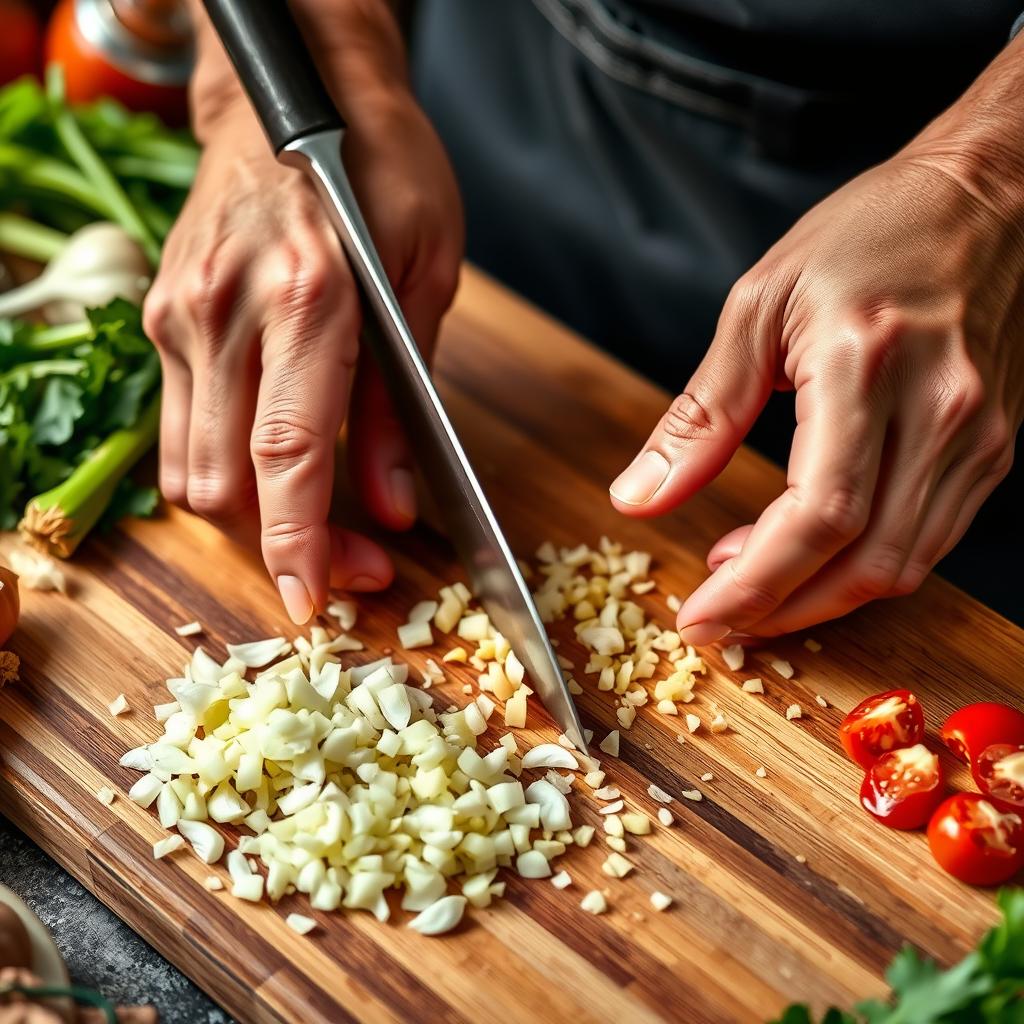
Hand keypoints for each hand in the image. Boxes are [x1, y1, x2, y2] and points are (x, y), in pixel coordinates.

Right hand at [144, 85, 462, 623]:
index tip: (316, 603)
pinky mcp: (161, 317)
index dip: (300, 542)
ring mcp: (179, 315)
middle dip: (285, 546)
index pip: (289, 453)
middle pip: (227, 482)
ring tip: (317, 526)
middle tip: (355, 568)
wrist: (290, 94)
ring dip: (250, 519)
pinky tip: (274, 468)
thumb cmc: (378, 168)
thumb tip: (394, 505)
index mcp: (308, 295)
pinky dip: (224, 470)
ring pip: (191, 468)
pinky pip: (180, 429)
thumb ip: (404, 402)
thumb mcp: (426, 276)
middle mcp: (224, 311)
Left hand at [611, 147, 1023, 640]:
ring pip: (902, 565)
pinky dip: (861, 565)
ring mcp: (978, 438)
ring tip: (750, 579)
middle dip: (783, 610)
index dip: (755, 584)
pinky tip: (808, 550)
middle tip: (720, 617)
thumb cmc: (868, 235)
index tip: (702, 617)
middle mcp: (939, 413)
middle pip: (865, 562)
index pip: (818, 515)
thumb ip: (699, 415)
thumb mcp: (757, 308)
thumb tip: (639, 497)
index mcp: (867, 367)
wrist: (985, 199)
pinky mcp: (993, 448)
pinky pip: (927, 538)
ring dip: (820, 596)